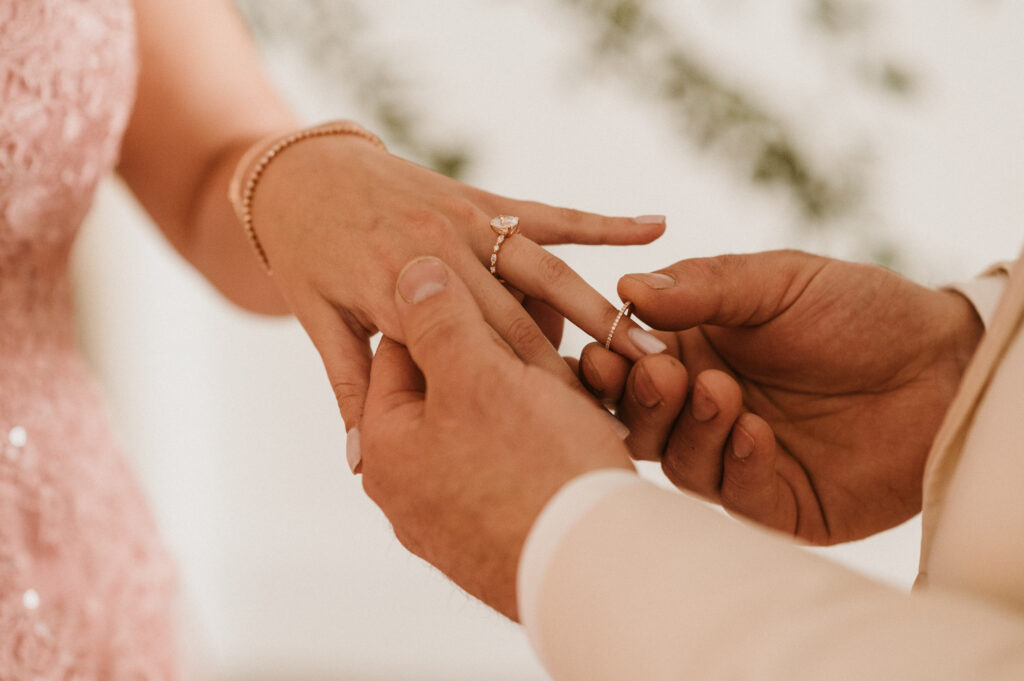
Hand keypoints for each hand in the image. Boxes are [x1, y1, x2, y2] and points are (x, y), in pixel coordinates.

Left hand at [249, 134, 666, 427]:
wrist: (298, 173)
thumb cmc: (307, 256)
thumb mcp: (321, 322)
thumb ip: (349, 385)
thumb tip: (356, 461)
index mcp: (396, 292)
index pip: (469, 359)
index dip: (519, 402)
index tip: (565, 444)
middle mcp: (438, 252)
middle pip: (519, 323)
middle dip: (575, 367)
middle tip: (631, 410)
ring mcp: (466, 221)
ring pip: (547, 274)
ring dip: (602, 312)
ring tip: (653, 348)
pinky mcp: (484, 200)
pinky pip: (549, 214)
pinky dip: (602, 222)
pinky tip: (653, 227)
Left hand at [360, 257, 633, 618]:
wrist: (600, 574)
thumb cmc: (533, 470)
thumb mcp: (475, 378)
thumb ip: (437, 320)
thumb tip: (414, 271)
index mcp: (387, 444)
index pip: (400, 349)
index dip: (448, 304)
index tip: (491, 276)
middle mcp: (410, 483)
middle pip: (445, 386)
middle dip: (494, 345)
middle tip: (541, 307)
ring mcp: (455, 510)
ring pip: (487, 421)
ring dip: (525, 381)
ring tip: (567, 346)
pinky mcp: (501, 525)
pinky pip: (513, 457)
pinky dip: (540, 424)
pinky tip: (576, 401)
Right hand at [580, 250, 983, 544]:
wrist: (944, 365)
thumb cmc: (859, 312)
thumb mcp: (778, 281)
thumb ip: (704, 287)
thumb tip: (627, 289)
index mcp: (694, 352)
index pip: (626, 367)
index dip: (608, 364)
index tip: (609, 351)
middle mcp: (706, 409)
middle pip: (638, 422)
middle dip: (639, 400)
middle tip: (662, 373)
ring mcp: (738, 458)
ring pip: (678, 463)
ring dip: (689, 428)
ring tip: (722, 392)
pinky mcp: (779, 502)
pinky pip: (736, 496)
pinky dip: (737, 465)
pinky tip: (759, 433)